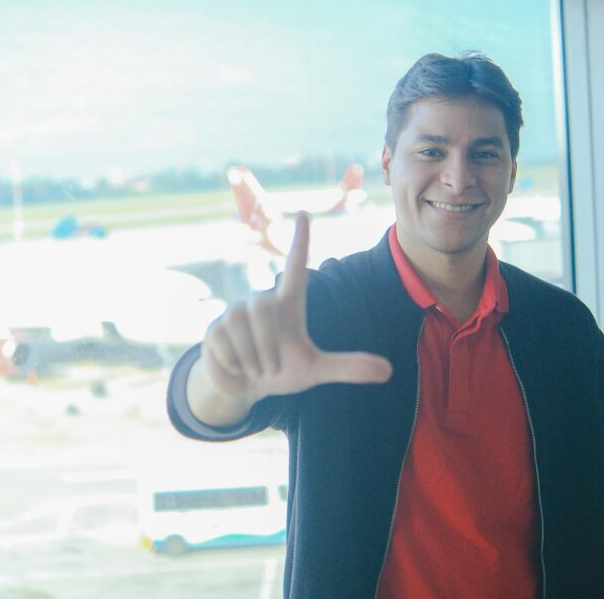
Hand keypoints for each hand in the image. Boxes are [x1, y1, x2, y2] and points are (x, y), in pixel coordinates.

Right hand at [198, 212, 392, 409]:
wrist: (244, 388)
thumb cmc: (280, 370)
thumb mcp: (315, 370)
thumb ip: (347, 367)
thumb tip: (388, 371)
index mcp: (288, 305)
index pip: (295, 266)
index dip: (300, 241)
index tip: (304, 214)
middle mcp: (261, 302)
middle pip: (262, 306)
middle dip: (268, 344)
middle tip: (271, 367)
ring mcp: (235, 313)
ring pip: (241, 322)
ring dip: (253, 356)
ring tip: (255, 368)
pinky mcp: (214, 329)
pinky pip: (224, 340)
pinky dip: (235, 362)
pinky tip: (236, 367)